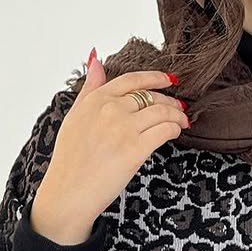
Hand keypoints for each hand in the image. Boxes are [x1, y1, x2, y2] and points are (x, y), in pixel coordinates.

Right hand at [30, 50, 189, 243]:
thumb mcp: (75, 115)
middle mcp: (111, 109)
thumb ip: (90, 87)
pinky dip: (175, 129)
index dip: (155, 78)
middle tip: (179, 107)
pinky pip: (165, 130)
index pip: (132, 80)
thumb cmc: (70, 159)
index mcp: (96, 99)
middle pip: (151, 96)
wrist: (69, 191)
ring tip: (182, 120)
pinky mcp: (136, 148)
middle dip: (170, 100)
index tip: (169, 79)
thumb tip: (96, 58)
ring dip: (177, 114)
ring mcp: (124, 128)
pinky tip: (176, 132)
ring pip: (162, 111)